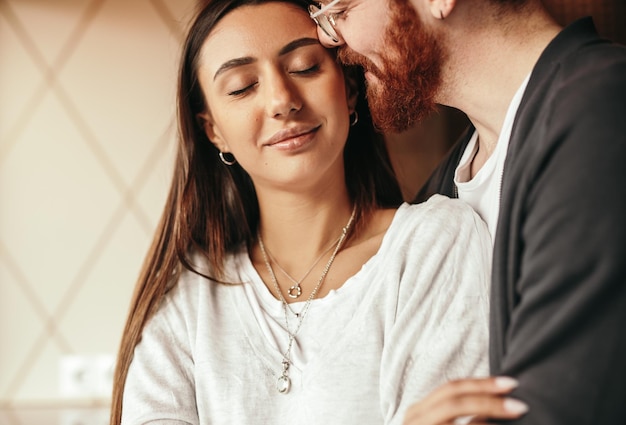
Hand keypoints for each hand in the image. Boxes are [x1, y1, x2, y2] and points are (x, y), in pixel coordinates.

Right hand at [403, 376, 528, 424]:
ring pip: (451, 411)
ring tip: (514, 414)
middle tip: (519, 404)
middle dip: (488, 398)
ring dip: (486, 411)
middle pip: (453, 399)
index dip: (481, 384)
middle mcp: (415, 420)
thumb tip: (488, 413)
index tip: (510, 384)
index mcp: (418, 413)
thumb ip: (456, 420)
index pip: (451, 388)